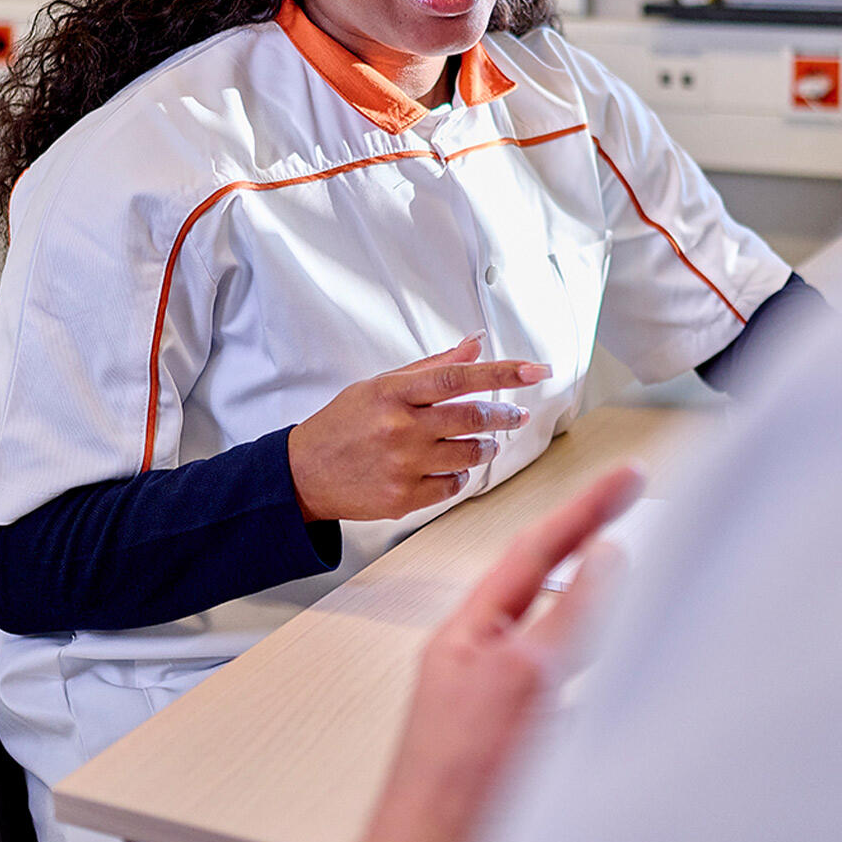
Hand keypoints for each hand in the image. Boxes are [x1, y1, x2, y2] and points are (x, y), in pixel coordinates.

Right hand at [287, 334, 550, 522]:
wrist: (303, 473)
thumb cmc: (344, 424)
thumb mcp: (380, 384)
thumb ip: (432, 366)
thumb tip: (475, 342)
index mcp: (394, 392)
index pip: (460, 376)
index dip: (504, 371)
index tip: (537, 369)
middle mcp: (400, 428)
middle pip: (473, 416)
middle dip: (504, 414)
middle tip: (514, 414)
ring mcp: (402, 466)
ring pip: (471, 454)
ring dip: (486, 446)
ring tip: (484, 441)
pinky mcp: (403, 499)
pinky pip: (453, 486)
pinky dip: (459, 475)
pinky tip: (449, 466)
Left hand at [333, 465, 642, 841]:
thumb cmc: (454, 786)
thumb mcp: (520, 681)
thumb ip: (565, 616)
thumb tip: (602, 557)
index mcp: (471, 631)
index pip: (536, 551)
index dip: (585, 507)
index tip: (627, 474)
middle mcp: (487, 657)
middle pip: (544, 579)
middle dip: (587, 534)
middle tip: (631, 495)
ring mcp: (507, 699)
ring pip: (560, 626)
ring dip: (595, 590)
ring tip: (630, 553)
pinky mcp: (530, 741)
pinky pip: (571, 678)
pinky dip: (599, 654)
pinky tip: (619, 655)